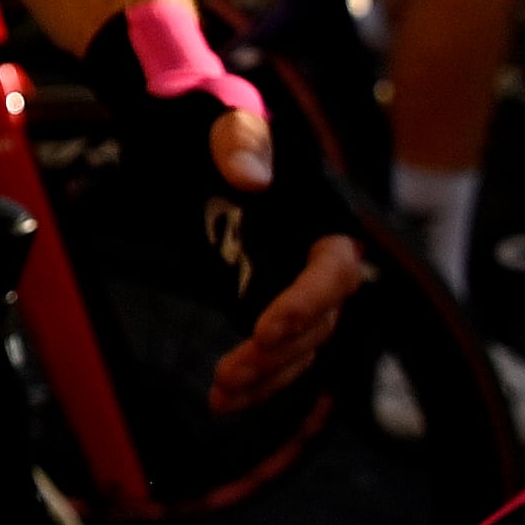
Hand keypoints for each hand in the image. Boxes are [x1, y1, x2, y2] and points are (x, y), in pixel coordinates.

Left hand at [81, 1, 368, 414]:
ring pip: (297, 348)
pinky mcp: (261, 299)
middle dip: (279, 352)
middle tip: (231, 371)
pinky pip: (270, 351)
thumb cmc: (220, 125)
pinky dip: (253, 378)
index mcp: (323, 218)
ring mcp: (289, 284)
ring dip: (266, 377)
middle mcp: (314, 260)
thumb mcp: (228, 124)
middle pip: (318, 323)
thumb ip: (241, 143)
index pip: (334, 271)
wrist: (191, 138)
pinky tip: (222, 400)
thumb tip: (250, 179)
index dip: (307, 303)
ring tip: (222, 394)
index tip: (265, 327)